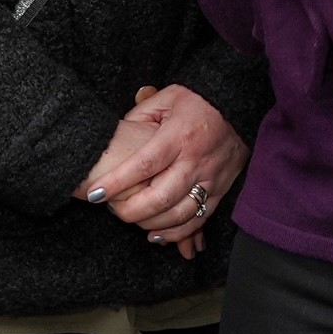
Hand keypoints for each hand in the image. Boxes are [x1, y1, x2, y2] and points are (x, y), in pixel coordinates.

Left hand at [87, 85, 249, 258]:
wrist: (238, 104)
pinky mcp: (221, 189)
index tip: (94, 193)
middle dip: (131, 211)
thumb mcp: (166, 98)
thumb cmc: (197, 100)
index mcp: (179, 135)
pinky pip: (199, 219)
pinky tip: (157, 235)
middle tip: (112, 211)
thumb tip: (114, 138)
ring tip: (133, 223)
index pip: (144, 164)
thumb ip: (139, 117)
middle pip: (161, 197)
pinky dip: (177, 233)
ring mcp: (211, 177)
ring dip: (152, 225)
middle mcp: (196, 159)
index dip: (117, 182)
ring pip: (180, 214)